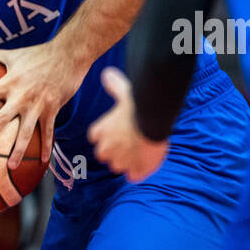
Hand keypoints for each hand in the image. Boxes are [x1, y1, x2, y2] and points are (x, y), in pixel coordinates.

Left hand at [0, 41, 84, 170]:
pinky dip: (46, 146)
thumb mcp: (14, 53)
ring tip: (10, 166)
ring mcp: (37, 105)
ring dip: (17, 151)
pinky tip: (42, 160)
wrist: (67, 55)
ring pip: (24, 132)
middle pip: (1, 120)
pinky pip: (48, 132)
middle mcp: (20, 96)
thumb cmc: (39, 53)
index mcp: (9, 82)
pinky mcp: (52, 110)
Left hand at [88, 67, 168, 182]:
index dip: (105, 134)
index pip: (95, 137)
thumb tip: (106, 73)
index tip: (115, 129)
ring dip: (126, 161)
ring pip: (118, 166)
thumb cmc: (137, 105)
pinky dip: (138, 172)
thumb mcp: (123, 91)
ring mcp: (121, 162)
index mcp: (100, 132)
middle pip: (104, 154)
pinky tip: (145, 164)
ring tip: (138, 151)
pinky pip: (133, 176)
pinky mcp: (136, 171)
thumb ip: (114, 85)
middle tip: (128, 141)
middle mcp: (106, 149)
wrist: (153, 122)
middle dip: (113, 150)